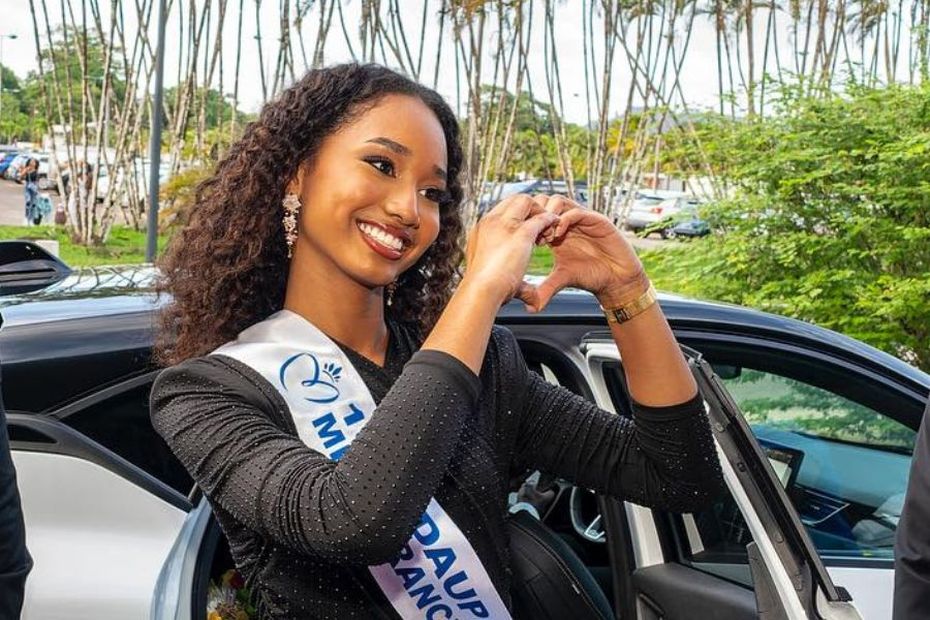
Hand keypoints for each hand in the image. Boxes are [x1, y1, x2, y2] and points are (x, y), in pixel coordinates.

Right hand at [463, 194, 559, 305]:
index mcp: (480, 230)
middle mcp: (490, 222)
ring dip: (540, 213)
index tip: (528, 233)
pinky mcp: (520, 233)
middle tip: (539, 232)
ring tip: (546, 234)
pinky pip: (541, 218)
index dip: (518, 217)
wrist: (480, 291)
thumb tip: (532, 300)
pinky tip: (555, 232)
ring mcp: (504, 225)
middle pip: (514, 199)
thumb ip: (517, 283)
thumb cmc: (484, 291)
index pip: (502, 210)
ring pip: (527, 201)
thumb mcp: (496, 278)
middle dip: (530, 210)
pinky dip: (550, 221)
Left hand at [525, 195, 647, 311]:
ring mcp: (581, 218)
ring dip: (548, 216)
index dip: (528, 224)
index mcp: (556, 231)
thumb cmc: (591, 276)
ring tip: (546, 236)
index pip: (536, 214)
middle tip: (535, 237)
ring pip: (558, 201)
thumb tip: (530, 307)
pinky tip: (558, 235)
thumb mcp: (562, 279)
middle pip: (544, 201)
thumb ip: (545, 288)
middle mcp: (568, 221)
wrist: (616, 280)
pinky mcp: (596, 220)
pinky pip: (576, 211)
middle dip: (536, 216)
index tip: (524, 241)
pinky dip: (564, 219)